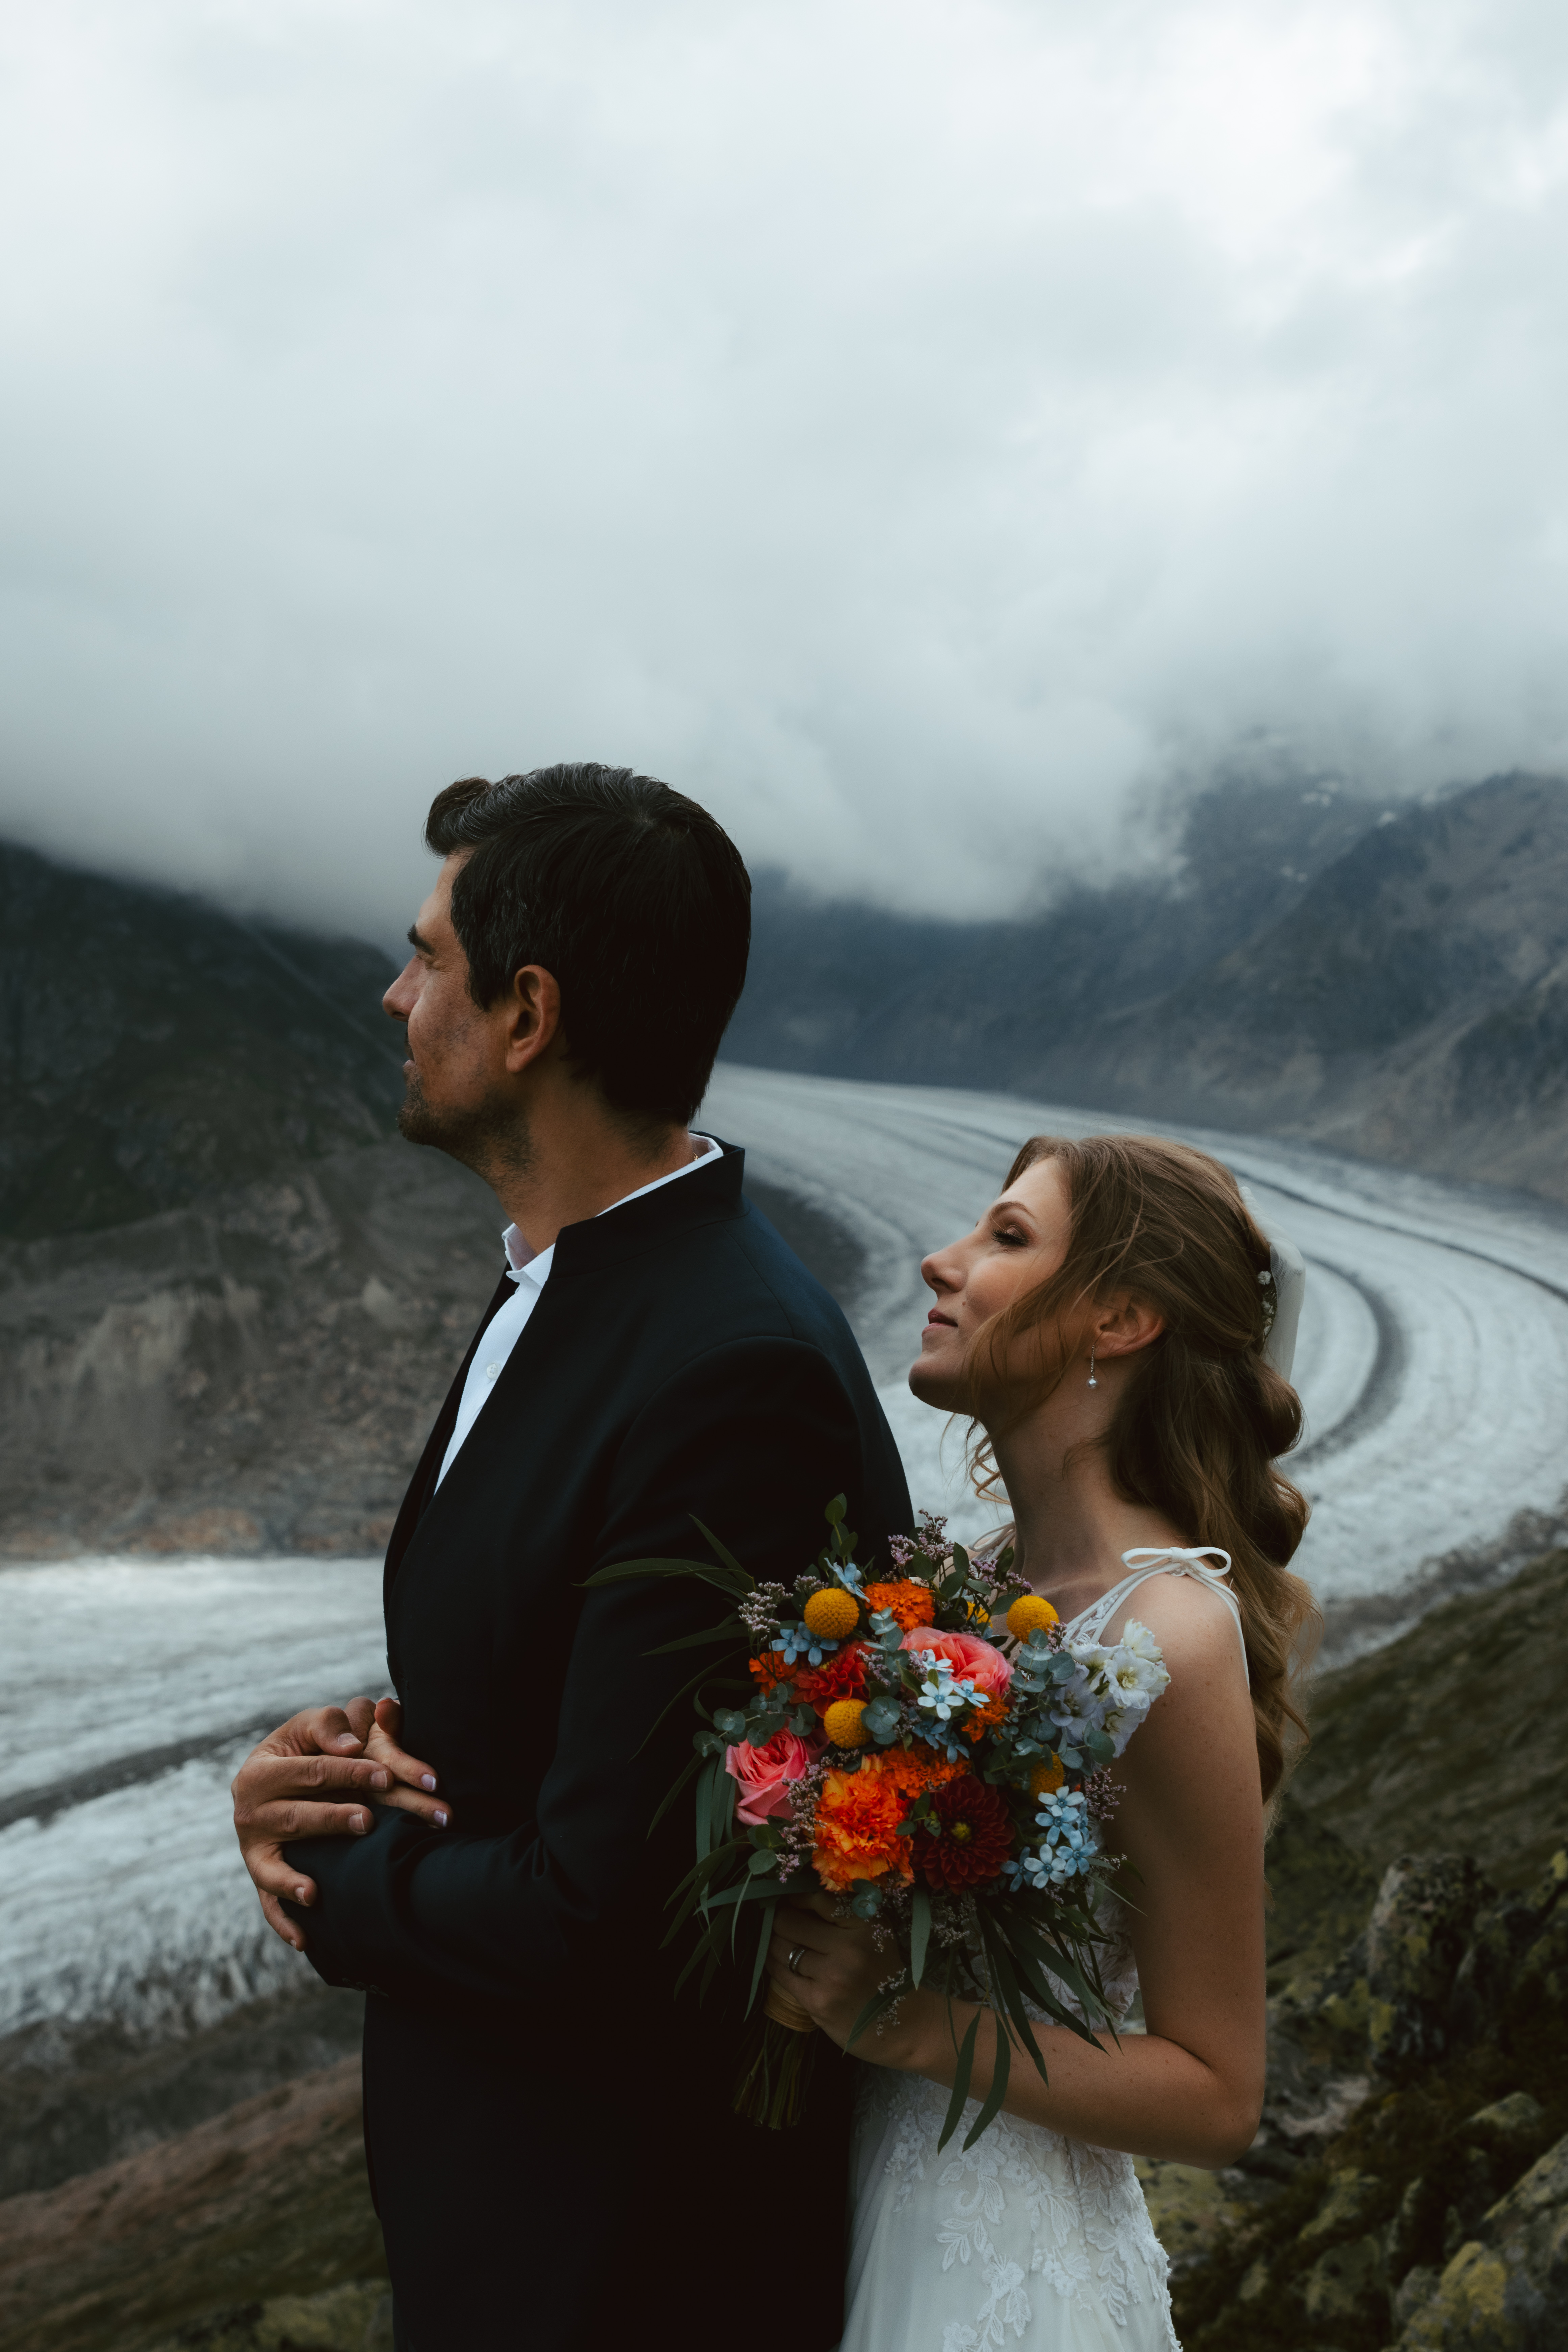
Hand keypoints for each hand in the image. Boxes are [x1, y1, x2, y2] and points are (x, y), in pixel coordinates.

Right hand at [230, 1698, 446, 1950]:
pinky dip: (283, 1921)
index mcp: (260, 1771)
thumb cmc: (302, 1748)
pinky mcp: (260, 1874)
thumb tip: (350, 1746)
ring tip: (317, 1892)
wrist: (275, 1778)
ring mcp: (252, 1849)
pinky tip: (303, 1940)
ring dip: (296, 1879)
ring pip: (275, 1864)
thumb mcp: (309, 1725)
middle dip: (332, 1819)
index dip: (348, 1771)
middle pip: (295, 1818)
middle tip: (368, 1821)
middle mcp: (248, 1813)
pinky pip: (268, 1903)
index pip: (310, 1771)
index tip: (386, 1775)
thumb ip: (329, 1726)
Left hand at [766, 1891, 933, 2067]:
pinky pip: (782, 1975)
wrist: (904, 2024)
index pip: (817, 1898)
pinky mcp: (818, 2002)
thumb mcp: (874, 1933)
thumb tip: (796, 1897)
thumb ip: (842, 1914)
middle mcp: (849, 1948)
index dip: (796, 1897)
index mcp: (866, 1923)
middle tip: (778, 1920)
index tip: (790, 1901)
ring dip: (774, 1942)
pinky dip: (774, 1965)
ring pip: (782, 1948)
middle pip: (790, 1922)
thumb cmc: (884, 1972)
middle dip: (779, 1918)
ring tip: (776, 1939)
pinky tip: (777, 1960)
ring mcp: (832, 1977)